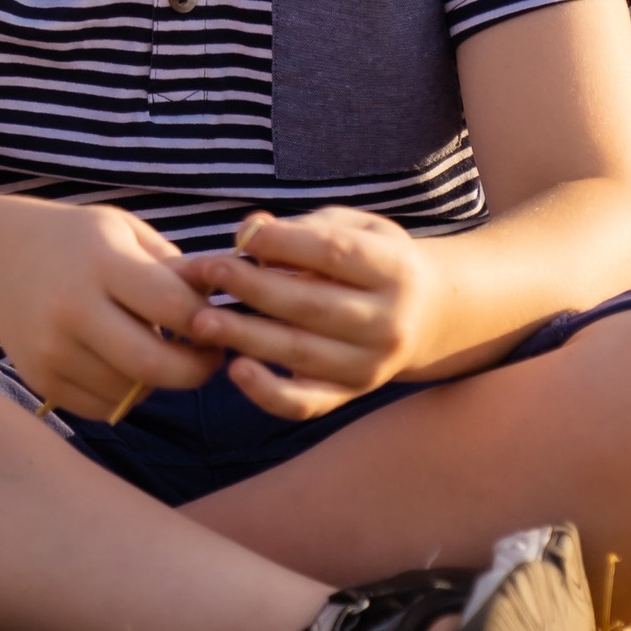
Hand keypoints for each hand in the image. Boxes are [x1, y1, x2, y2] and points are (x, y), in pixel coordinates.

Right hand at [0, 200, 223, 422]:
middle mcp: (72, 309)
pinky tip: (124, 364)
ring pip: (131, 392)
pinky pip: (104, 407)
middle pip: (153, 364)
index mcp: (101, 262)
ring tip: (159, 350)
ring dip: (158, 381)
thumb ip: (174, 268)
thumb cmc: (79, 243)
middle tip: (210, 358)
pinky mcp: (42, 380)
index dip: (208, 322)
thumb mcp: (125, 233)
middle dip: (195, 369)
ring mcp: (52, 350)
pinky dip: (126, 394)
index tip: (222, 323)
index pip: (173, 306)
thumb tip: (226, 304)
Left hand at [175, 208, 450, 420]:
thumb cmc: (374, 259)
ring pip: (301, 353)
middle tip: (206, 271)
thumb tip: (249, 230)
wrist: (427, 315)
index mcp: (394, 269)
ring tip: (202, 321)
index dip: (283, 243)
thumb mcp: (354, 228)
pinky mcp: (350, 394)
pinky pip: (305, 403)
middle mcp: (387, 322)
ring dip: (246, 336)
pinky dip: (268, 393)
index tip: (240, 235)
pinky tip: (235, 370)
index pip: (334, 254)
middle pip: (311, 305)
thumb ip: (305, 227)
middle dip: (252, 287)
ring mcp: (370, 365)